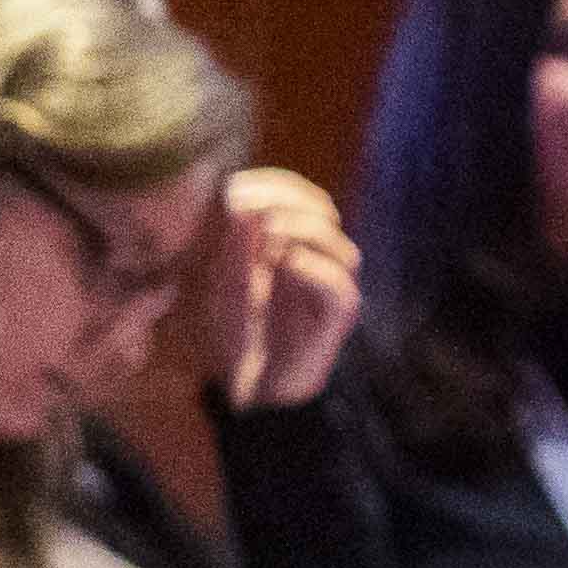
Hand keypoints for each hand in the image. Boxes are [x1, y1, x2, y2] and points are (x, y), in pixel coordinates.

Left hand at [183, 168, 363, 408]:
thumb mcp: (224, 279)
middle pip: (326, 215)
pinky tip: (281, 263)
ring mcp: (332, 291)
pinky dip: (314, 270)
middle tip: (249, 204)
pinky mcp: (336, 320)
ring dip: (306, 233)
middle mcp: (320, 263)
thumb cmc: (235, 329)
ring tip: (266, 232)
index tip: (238, 182)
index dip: (278, 186)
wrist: (249, 385)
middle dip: (290, 202)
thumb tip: (237, 200)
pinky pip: (340, 289)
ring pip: (343, 250)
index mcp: (295, 245)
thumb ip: (233, 244)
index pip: (303, 198)